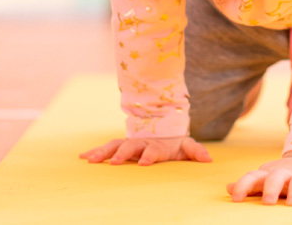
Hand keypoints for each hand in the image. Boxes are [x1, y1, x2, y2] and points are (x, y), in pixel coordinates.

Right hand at [79, 136, 211, 165]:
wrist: (161, 128)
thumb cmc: (174, 143)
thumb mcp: (186, 146)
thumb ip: (196, 151)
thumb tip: (209, 159)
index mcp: (157, 145)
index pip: (153, 151)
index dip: (149, 156)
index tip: (144, 163)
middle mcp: (141, 143)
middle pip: (130, 147)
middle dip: (122, 154)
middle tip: (114, 163)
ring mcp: (129, 144)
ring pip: (115, 146)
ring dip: (103, 152)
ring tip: (90, 160)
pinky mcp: (120, 146)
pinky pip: (106, 148)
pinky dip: (94, 152)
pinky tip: (82, 157)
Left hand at [226, 154, 291, 205]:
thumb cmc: (280, 178)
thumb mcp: (264, 180)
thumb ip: (248, 185)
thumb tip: (225, 188)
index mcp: (270, 175)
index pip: (253, 178)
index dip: (243, 186)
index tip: (235, 198)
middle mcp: (286, 174)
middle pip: (276, 178)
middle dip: (271, 189)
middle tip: (267, 202)